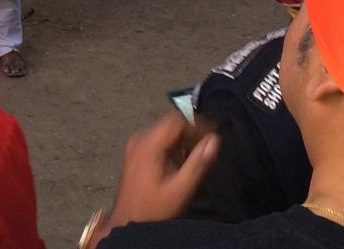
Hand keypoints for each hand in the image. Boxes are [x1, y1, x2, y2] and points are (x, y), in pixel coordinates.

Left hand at [108, 114, 219, 230]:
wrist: (128, 222)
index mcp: (148, 143)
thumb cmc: (154, 208)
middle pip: (169, 124)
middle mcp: (139, 139)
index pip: (176, 120)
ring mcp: (135, 145)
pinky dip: (172, 146)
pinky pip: (157, 141)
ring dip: (182, 140)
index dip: (197, 124)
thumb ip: (198, 162)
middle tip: (208, 145)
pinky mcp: (135, 153)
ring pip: (164, 132)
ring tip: (198, 154)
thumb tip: (214, 140)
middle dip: (191, 132)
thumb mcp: (181, 188)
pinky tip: (182, 161)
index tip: (213, 135)